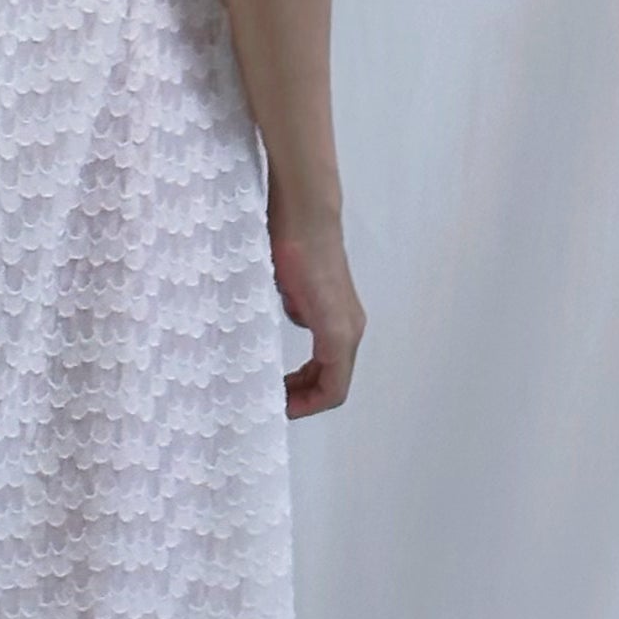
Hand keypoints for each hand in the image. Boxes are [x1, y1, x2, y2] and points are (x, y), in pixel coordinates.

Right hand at [269, 198, 364, 416]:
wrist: (302, 214)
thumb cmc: (289, 239)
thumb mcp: (289, 283)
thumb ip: (296, 304)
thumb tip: (295, 314)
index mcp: (337, 320)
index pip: (328, 374)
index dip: (302, 392)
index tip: (272, 394)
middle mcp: (350, 330)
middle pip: (330, 386)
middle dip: (300, 400)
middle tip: (269, 403)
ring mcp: (346, 332)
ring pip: (332, 387)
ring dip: (304, 399)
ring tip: (274, 401)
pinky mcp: (337, 332)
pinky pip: (332, 382)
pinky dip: (310, 396)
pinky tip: (283, 395)